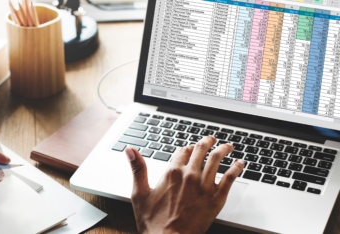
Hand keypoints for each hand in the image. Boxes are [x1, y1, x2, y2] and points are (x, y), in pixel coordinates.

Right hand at [125, 136, 243, 233]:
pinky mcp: (216, 198)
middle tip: (212, 140)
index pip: (183, 150)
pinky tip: (240, 164)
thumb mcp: (139, 193)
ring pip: (217, 159)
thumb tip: (130, 150)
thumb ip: (137, 169)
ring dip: (224, 149)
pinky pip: (230, 178)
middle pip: (201, 150)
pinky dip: (236, 168)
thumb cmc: (153, 222)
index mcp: (172, 172)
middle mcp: (189, 175)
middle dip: (208, 142)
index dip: (187, 148)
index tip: (191, 148)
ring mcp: (204, 186)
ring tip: (228, 146)